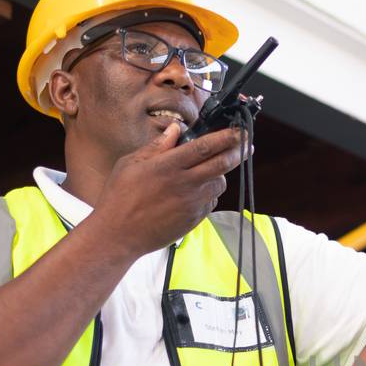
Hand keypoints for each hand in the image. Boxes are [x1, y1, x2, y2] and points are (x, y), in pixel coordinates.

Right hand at [95, 123, 248, 256]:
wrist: (119, 235)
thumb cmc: (119, 197)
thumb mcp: (131, 164)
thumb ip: (157, 146)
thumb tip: (175, 130)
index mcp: (169, 166)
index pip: (206, 147)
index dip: (227, 137)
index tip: (239, 131)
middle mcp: (185, 184)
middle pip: (222, 164)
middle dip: (238, 151)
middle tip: (246, 144)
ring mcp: (192, 203)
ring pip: (220, 183)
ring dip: (221, 173)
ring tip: (212, 168)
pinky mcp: (194, 219)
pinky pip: (211, 201)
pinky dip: (210, 193)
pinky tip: (196, 191)